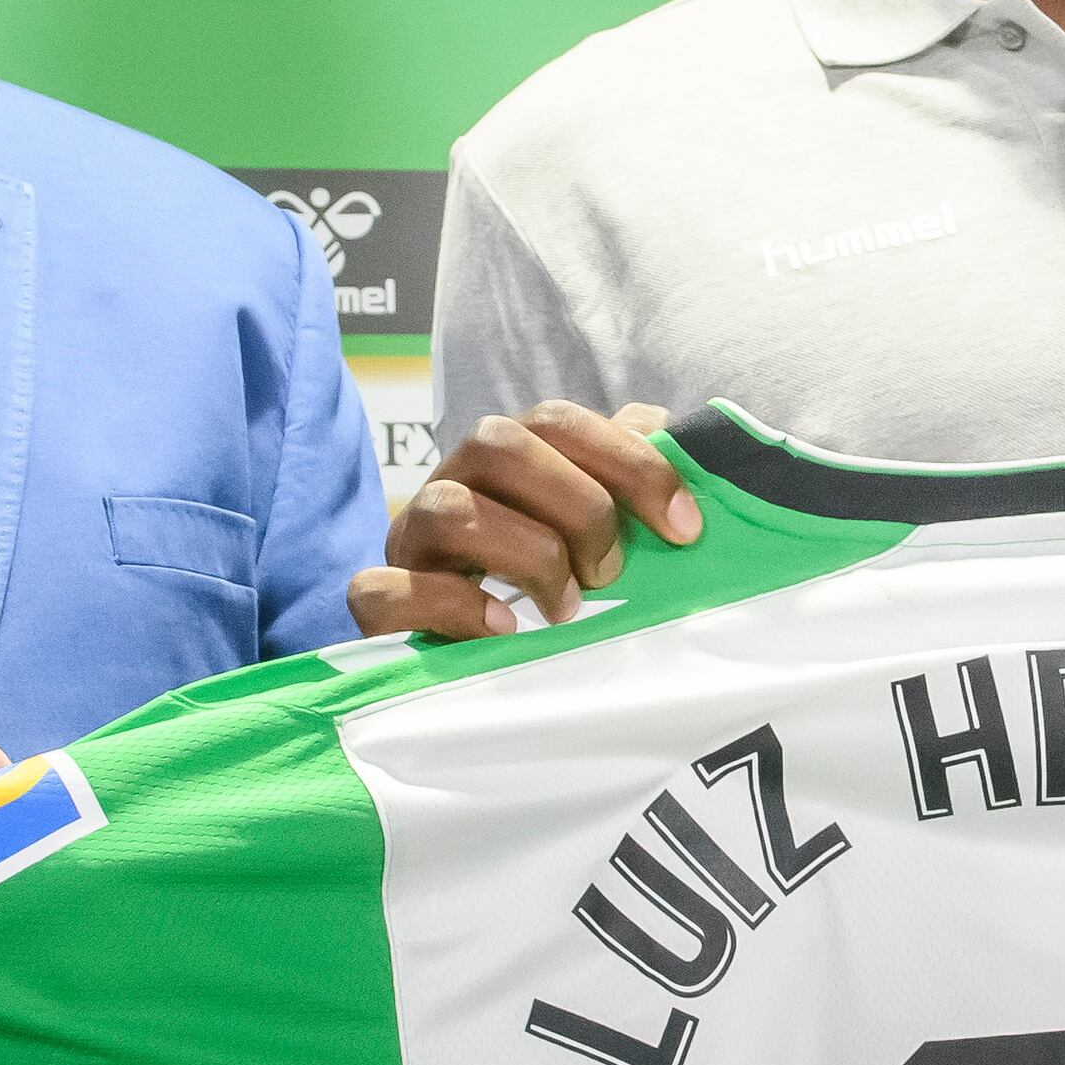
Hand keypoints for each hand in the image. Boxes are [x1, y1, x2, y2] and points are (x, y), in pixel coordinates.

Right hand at [351, 400, 697, 639]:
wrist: (465, 644)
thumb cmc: (550, 575)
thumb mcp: (598, 521)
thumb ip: (629, 471)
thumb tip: (672, 433)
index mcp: (507, 454)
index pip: (558, 421)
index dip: (630, 463)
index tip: (685, 527)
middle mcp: (453, 480)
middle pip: (498, 444)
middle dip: (578, 508)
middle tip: (611, 570)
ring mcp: (412, 539)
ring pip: (449, 508)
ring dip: (527, 557)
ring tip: (566, 608)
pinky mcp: (380, 603)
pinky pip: (383, 590)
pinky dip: (451, 608)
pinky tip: (504, 629)